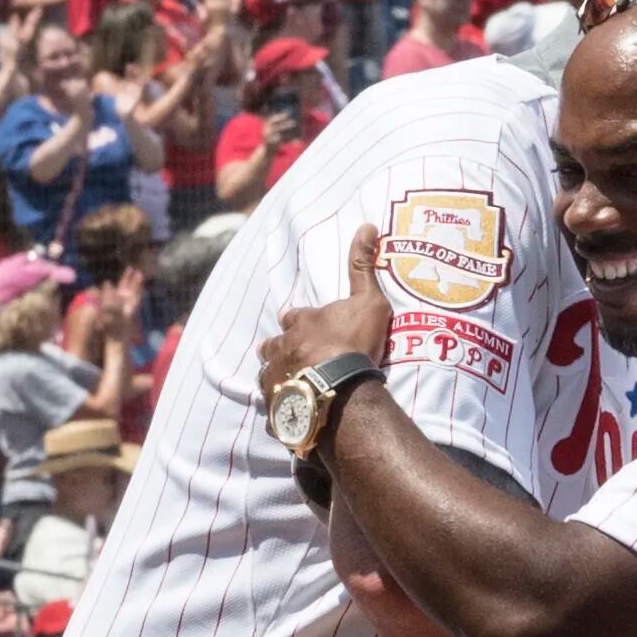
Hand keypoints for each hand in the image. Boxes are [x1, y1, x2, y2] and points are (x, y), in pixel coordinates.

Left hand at [264, 224, 395, 421]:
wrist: (341, 386)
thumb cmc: (354, 343)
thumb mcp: (368, 300)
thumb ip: (362, 267)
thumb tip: (366, 225)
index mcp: (301, 322)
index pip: (292, 316)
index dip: (297, 319)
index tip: (301, 323)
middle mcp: (283, 347)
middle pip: (271, 345)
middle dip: (277, 349)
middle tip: (291, 357)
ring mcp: (277, 376)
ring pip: (268, 374)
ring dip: (276, 376)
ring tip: (289, 385)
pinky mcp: (279, 403)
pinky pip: (275, 405)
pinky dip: (280, 405)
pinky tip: (291, 411)